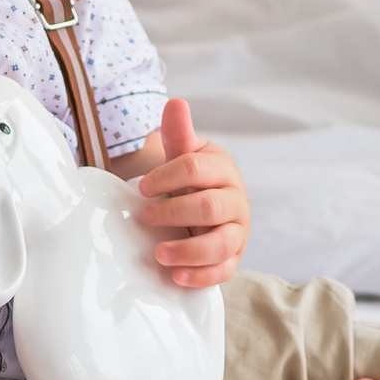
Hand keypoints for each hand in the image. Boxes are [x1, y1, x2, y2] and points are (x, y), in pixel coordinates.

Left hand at [134, 98, 248, 286]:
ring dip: (188, 250)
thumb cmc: (193, 180)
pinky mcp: (233, 258)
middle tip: (145, 217)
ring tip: (159, 254)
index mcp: (222, 170)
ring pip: (221, 243)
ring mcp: (237, 231)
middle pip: (209, 207)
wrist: (208, 206)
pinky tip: (177, 277)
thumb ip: (178, 133)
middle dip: (174, 213)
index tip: (142, 187)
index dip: (166, 178)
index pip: (196, 169)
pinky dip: (201, 276)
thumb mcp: (184, 155)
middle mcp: (235, 200)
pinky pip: (224, 271)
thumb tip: (176, 102)